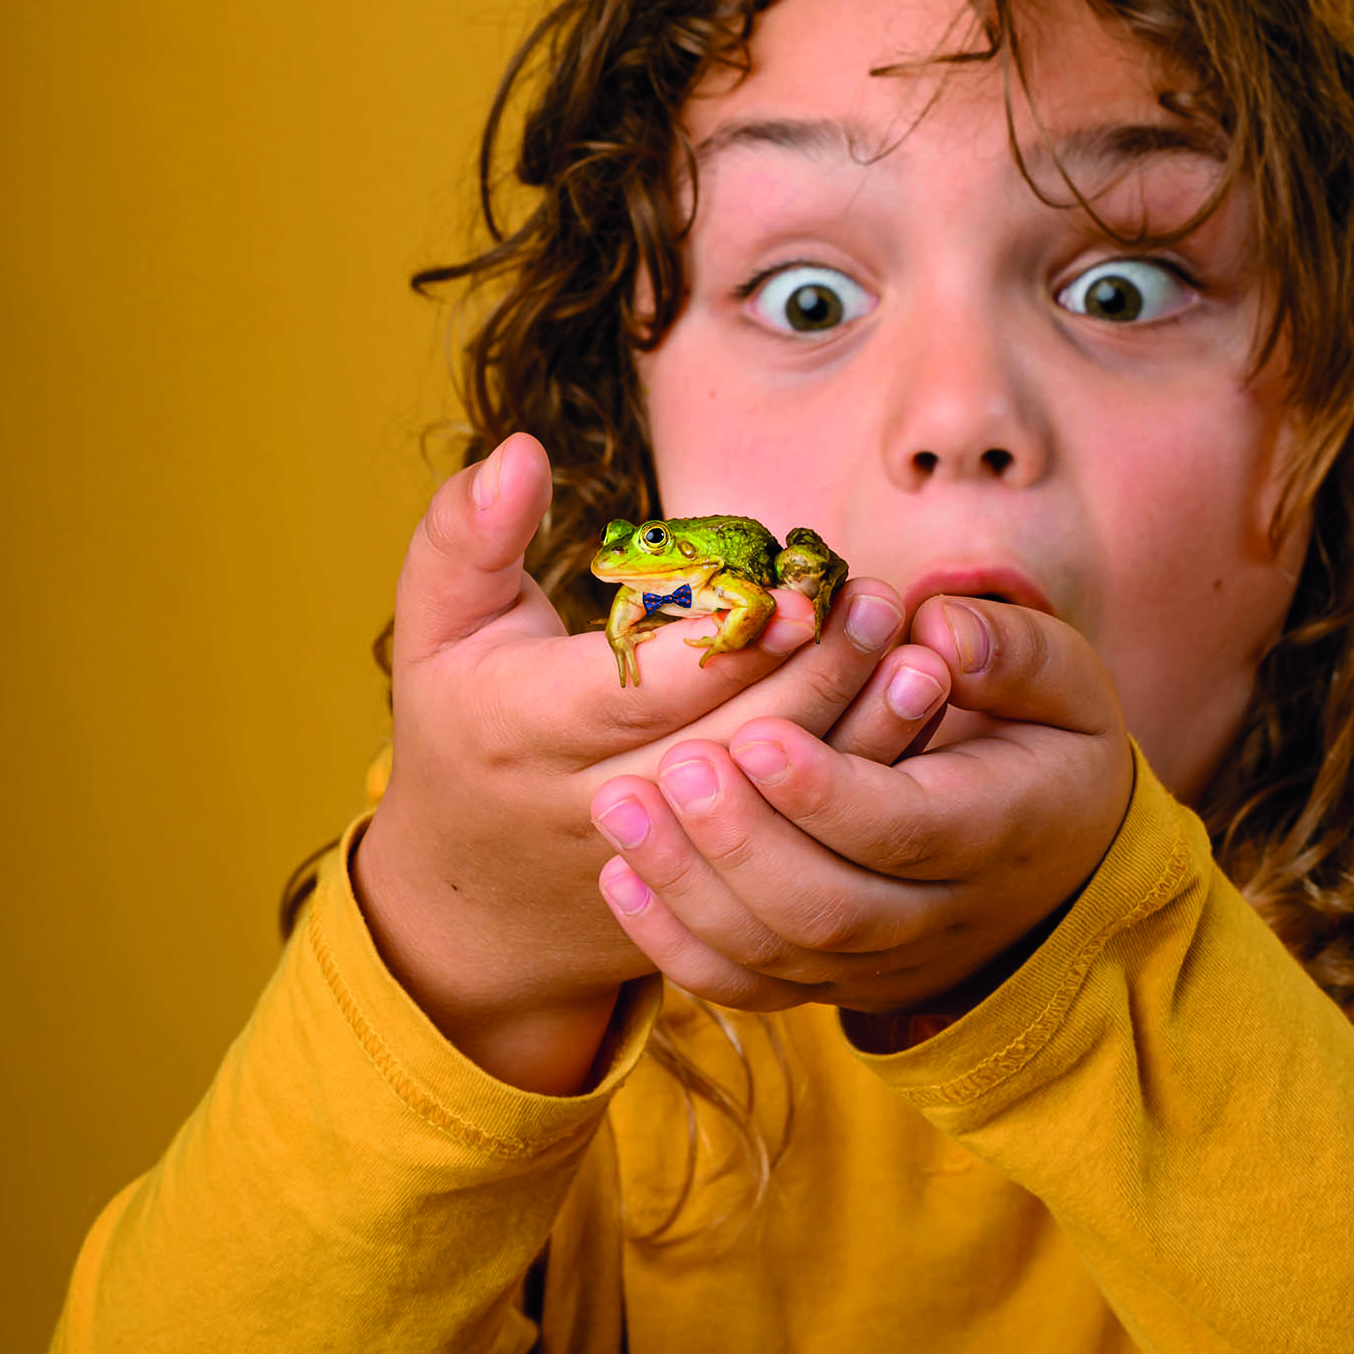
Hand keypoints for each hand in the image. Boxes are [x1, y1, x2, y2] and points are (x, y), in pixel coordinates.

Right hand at [352, 434, 950, 1088]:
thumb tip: (520, 453)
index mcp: (525, 731)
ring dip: (857, 733)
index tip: (803, 590)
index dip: (730, 646)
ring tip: (914, 652)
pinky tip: (909, 715)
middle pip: (727, 751)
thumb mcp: (438, 628)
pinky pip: (801, 847)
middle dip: (814, 677)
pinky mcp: (714, 900)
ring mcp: (661, 866)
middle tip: (876, 600)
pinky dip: (863, 785)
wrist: (477, 897)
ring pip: (777, 811)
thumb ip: (468, 534)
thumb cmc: (465, 726)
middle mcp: (594, 807)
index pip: (640, 693)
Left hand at [587, 596, 1136, 1020]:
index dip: (825, 793)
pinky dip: (679, 945)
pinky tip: (620, 877)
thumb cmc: (1050, 744)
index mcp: (998, 827)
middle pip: (829, 908)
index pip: (906, 830)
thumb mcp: (1065, 683)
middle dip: (740, 841)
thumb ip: (1011, 648)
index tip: (753, 733)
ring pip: (779, 956)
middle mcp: (941, 914)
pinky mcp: (834, 981)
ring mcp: (883, 962)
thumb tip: (938, 631)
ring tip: (619, 804)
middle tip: (673, 765)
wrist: (1064, 862)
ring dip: (689, 888)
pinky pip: (751, 986)